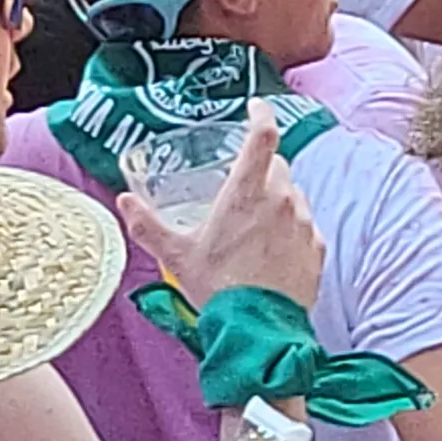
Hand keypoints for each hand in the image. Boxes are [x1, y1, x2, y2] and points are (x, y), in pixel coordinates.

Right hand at [122, 104, 323, 308]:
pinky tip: (271, 254)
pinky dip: (291, 231)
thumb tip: (124, 200)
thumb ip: (148, 224)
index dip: (261, 113)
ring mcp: (304, 223)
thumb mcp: (176, 256)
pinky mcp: (317, 248)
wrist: (257, 334)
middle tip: (239, 194)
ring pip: (293, 195)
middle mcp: (282, 200)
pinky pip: (305, 227)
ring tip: (251, 233)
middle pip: (277, 166)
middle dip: (260, 171)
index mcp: (248, 192)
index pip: (263, 135)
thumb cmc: (217, 290)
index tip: (254, 106)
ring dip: (276, 202)